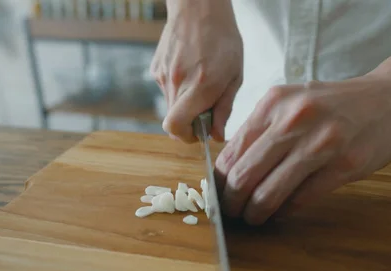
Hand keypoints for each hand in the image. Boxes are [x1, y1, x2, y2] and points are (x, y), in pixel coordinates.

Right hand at [150, 0, 242, 142]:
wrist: (199, 8)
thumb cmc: (223, 39)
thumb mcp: (234, 76)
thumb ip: (224, 108)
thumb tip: (216, 135)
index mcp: (200, 86)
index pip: (176, 127)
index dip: (186, 137)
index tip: (199, 133)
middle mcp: (177, 83)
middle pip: (173, 121)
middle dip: (189, 123)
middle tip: (205, 109)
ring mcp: (163, 75)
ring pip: (170, 106)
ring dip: (184, 105)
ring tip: (200, 84)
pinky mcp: (156, 69)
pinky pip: (166, 90)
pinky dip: (178, 90)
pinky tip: (190, 72)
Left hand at [215, 72, 390, 224]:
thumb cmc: (338, 104)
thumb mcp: (294, 102)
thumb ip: (263, 129)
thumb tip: (231, 169)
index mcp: (274, 102)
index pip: (231, 151)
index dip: (220, 181)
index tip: (219, 195)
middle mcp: (294, 119)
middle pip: (244, 175)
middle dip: (232, 202)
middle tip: (231, 214)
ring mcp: (321, 142)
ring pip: (270, 192)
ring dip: (256, 212)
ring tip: (253, 218)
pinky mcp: (344, 165)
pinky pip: (302, 198)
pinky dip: (286, 211)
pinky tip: (282, 213)